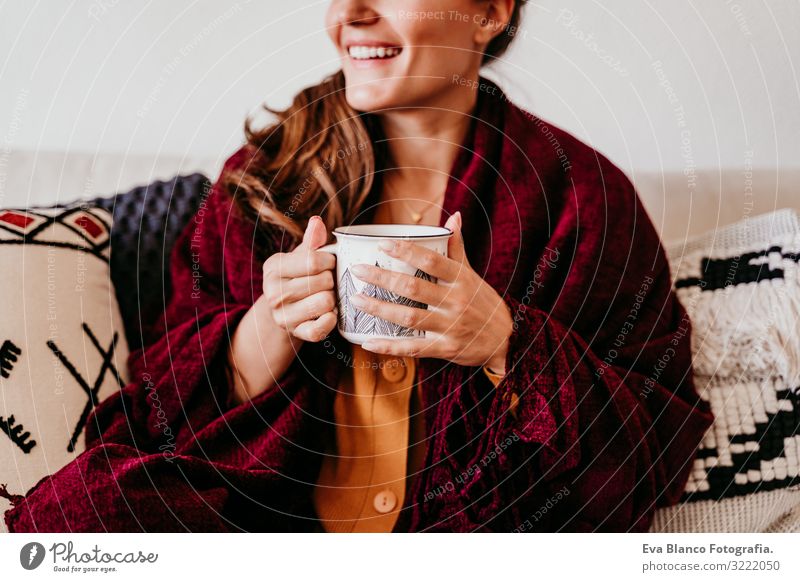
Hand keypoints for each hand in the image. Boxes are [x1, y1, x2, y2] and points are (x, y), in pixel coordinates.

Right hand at [261, 216, 336, 341]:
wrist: (283, 308)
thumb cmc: (297, 275)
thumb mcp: (300, 256)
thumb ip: (311, 241)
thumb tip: (317, 222)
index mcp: (273, 267)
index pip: (313, 260)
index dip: (329, 260)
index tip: (329, 262)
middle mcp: (273, 293)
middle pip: (323, 282)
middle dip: (332, 280)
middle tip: (327, 281)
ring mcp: (283, 316)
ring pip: (325, 302)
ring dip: (333, 298)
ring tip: (327, 295)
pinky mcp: (295, 333)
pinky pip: (320, 328)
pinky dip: (331, 319)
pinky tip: (330, 312)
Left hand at [351, 212, 512, 372]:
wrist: (505, 340)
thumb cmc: (483, 303)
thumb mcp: (472, 275)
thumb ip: (457, 248)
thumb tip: (454, 217)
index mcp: (461, 280)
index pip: (432, 260)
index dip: (406, 251)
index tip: (382, 244)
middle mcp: (455, 302)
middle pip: (414, 287)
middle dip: (383, 277)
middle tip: (357, 270)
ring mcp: (450, 327)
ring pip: (409, 316)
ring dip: (380, 308)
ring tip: (357, 300)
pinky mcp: (445, 349)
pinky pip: (413, 348)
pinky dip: (389, 346)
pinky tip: (367, 341)